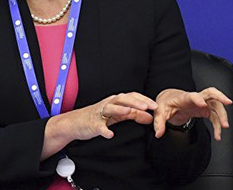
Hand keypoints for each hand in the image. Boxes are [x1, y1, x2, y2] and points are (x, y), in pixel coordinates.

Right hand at [43, 92, 157, 159]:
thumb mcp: (118, 115)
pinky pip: (99, 127)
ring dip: (120, 109)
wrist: (76, 123)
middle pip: (123, 99)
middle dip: (136, 102)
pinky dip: (104, 130)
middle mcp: (108, 104)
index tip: (155, 106)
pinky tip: (110, 134)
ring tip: (130, 111)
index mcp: (116, 101)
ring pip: (110, 108)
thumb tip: (150, 117)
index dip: (144, 99)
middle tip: (147, 106)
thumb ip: (133, 115)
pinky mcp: (92, 124)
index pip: (132, 96)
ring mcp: (100, 113)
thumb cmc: (99, 117)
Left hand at [153, 87, 232, 139]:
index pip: (193, 95)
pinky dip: (218, 125)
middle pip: (211, 92)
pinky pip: (215, 116)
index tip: (203, 105)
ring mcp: (202, 103)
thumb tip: (158, 133)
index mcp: (184, 97)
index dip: (198, 99)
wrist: (170, 100)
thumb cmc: (166, 103)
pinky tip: (218, 134)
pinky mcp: (205, 110)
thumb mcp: (160, 112)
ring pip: (216, 105)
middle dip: (220, 96)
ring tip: (225, 127)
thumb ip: (159, 122)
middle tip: (228, 102)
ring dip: (222, 115)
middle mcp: (196, 98)